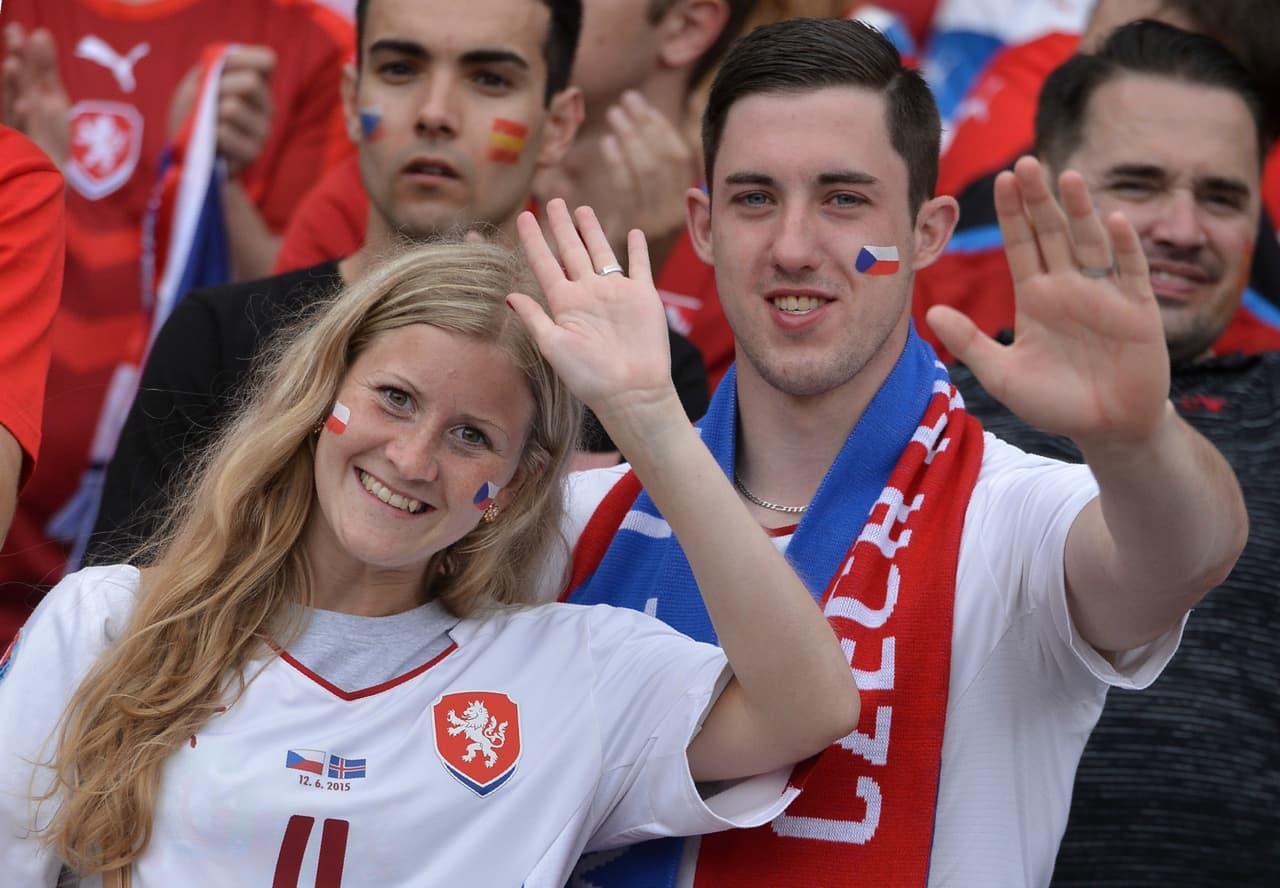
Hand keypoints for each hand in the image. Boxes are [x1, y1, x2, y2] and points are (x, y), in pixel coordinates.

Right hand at [2, 24, 70, 166]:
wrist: (46, 173)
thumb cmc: (46, 131)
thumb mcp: (50, 96)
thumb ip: (45, 67)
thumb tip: (40, 32)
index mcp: (26, 95)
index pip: (23, 70)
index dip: (20, 50)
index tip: (17, 29)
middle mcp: (20, 108)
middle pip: (17, 81)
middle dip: (16, 58)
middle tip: (14, 34)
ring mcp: (23, 126)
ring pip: (16, 102)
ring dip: (14, 84)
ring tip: (13, 64)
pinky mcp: (29, 145)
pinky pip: (25, 131)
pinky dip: (24, 117)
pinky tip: (26, 104)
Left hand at [169, 45, 274, 177]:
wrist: (188, 155)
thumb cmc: (192, 113)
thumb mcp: (198, 82)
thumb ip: (213, 67)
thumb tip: (225, 62)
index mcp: (259, 85)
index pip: (267, 60)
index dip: (240, 58)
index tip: (218, 67)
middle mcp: (268, 107)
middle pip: (249, 82)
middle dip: (218, 87)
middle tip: (206, 102)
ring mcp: (263, 132)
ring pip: (233, 107)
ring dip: (210, 113)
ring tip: (207, 125)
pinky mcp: (252, 154)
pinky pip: (224, 132)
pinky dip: (208, 133)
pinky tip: (210, 142)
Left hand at [506, 198, 674, 422]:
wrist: (630, 391)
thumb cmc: (589, 376)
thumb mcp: (553, 347)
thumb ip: (534, 318)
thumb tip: (508, 296)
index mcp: (564, 304)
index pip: (544, 264)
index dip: (533, 240)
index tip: (522, 216)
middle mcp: (588, 294)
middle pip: (571, 251)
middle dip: (562, 226)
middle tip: (552, 200)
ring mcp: (615, 293)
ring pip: (601, 252)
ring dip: (593, 230)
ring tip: (582, 209)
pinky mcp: (642, 296)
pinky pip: (639, 266)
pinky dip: (637, 249)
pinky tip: (633, 232)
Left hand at [596, 91, 696, 257]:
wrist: (635, 312)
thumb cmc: (644, 265)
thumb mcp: (663, 225)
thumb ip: (665, 192)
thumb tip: (671, 160)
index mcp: (689, 206)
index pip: (677, 156)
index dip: (660, 128)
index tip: (642, 105)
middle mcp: (676, 214)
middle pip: (661, 159)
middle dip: (644, 125)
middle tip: (626, 101)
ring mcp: (659, 226)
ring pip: (647, 171)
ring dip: (630, 138)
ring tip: (614, 115)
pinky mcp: (640, 233)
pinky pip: (629, 192)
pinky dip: (619, 164)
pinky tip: (607, 145)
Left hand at [927, 155, 1169, 449]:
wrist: (1106, 427)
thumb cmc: (1054, 400)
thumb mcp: (1003, 375)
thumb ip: (970, 343)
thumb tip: (932, 314)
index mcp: (1035, 296)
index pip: (1021, 245)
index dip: (1012, 214)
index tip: (1002, 180)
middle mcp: (1069, 286)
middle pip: (1052, 234)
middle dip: (1039, 200)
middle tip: (1025, 162)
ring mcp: (1104, 294)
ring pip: (1090, 244)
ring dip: (1081, 211)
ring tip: (1068, 177)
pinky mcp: (1138, 310)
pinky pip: (1130, 273)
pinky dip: (1124, 248)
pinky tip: (1113, 221)